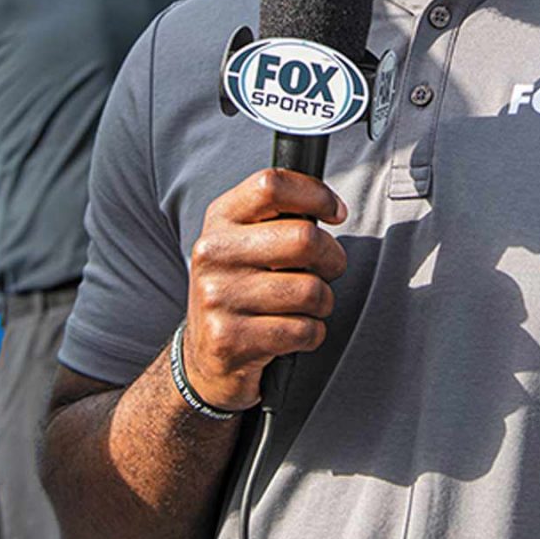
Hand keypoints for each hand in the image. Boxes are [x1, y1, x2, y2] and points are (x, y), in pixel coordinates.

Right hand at [182, 168, 348, 411]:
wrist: (204, 353)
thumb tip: (331, 208)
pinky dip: (312, 334)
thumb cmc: (241, 288)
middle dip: (333, 258)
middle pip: (305, 239)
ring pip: (312, 291)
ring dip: (323, 302)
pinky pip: (304, 331)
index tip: (335, 213)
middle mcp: (213, 253)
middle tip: (328, 268)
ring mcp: (218, 297)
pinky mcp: (230, 339)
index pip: (272, 185)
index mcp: (220, 219)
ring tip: (305, 306)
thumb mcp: (245, 240)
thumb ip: (279, 216)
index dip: (316, 195)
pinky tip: (293, 332)